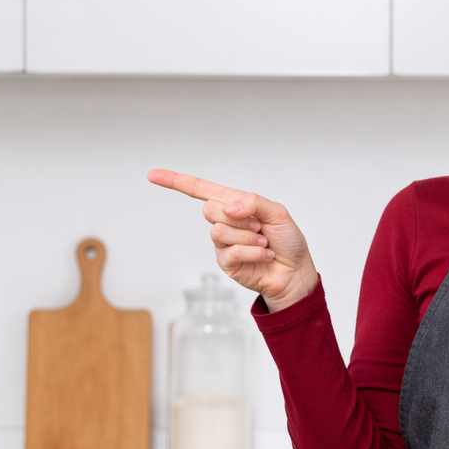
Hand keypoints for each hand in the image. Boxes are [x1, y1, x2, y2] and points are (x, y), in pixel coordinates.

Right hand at [148, 169, 318, 312]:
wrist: (295, 272)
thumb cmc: (288, 241)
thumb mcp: (278, 213)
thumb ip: (254, 202)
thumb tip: (229, 207)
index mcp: (235, 204)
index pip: (201, 190)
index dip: (177, 181)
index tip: (153, 175)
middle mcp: (225, 221)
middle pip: (209, 209)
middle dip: (239, 217)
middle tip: (259, 227)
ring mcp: (223, 243)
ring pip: (219, 231)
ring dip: (249, 237)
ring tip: (263, 243)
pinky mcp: (226, 262)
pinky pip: (231, 252)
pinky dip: (252, 252)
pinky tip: (263, 255)